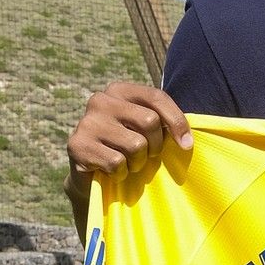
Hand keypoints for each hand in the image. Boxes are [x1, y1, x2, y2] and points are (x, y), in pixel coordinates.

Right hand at [66, 82, 191, 203]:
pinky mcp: (78, 145)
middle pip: (150, 121)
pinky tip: (110, 171)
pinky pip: (117, 163)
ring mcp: (87, 122)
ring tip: (125, 163)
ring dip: (137, 163)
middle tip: (145, 156)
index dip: (176, 121)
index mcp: (118, 90)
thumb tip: (186, 140)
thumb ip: (162, 123)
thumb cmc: (124, 149)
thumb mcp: (143, 130)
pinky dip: (120, 174)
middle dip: (155, 146)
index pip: (156, 97)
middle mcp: (100, 100)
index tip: (186, 144)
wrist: (90, 174)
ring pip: (135, 146)